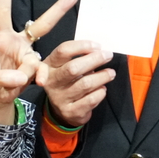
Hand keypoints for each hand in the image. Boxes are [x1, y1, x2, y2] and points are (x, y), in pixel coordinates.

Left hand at [0, 0, 71, 122]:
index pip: (2, 11)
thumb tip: (20, 77)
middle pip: (40, 24)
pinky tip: (36, 84)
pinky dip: (39, 78)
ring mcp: (27, 58)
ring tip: (18, 80)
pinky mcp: (33, 73)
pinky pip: (40, 73)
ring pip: (38, 57)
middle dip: (57, 10)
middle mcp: (17, 44)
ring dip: (32, 69)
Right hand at [33, 0, 115, 127]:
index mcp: (48, 66)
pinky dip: (100, 92)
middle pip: (73, 68)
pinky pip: (90, 99)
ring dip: (102, 76)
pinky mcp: (70, 111)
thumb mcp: (64, 67)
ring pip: (85, 84)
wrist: (61, 110)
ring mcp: (59, 98)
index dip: (82, 46)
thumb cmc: (67, 82)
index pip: (63, 51)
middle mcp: (51, 82)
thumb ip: (77, 57)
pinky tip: (102, 88)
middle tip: (108, 56)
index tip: (98, 46)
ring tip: (110, 73)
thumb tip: (99, 50)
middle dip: (95, 59)